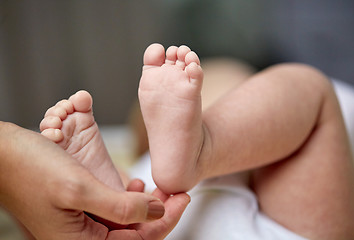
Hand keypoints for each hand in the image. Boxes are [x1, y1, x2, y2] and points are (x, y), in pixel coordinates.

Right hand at [0, 122, 188, 239]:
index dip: (165, 220)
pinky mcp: (79, 211)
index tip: (183, 198)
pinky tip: (134, 187)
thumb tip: (155, 212)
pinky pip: (112, 213)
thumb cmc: (31, 169)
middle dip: (159, 214)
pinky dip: (128, 201)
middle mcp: (80, 239)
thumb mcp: (80, 189)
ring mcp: (80, 226)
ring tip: (157, 189)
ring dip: (145, 208)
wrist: (3, 154)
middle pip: (134, 234)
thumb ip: (121, 207)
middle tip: (177, 193)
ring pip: (125, 223)